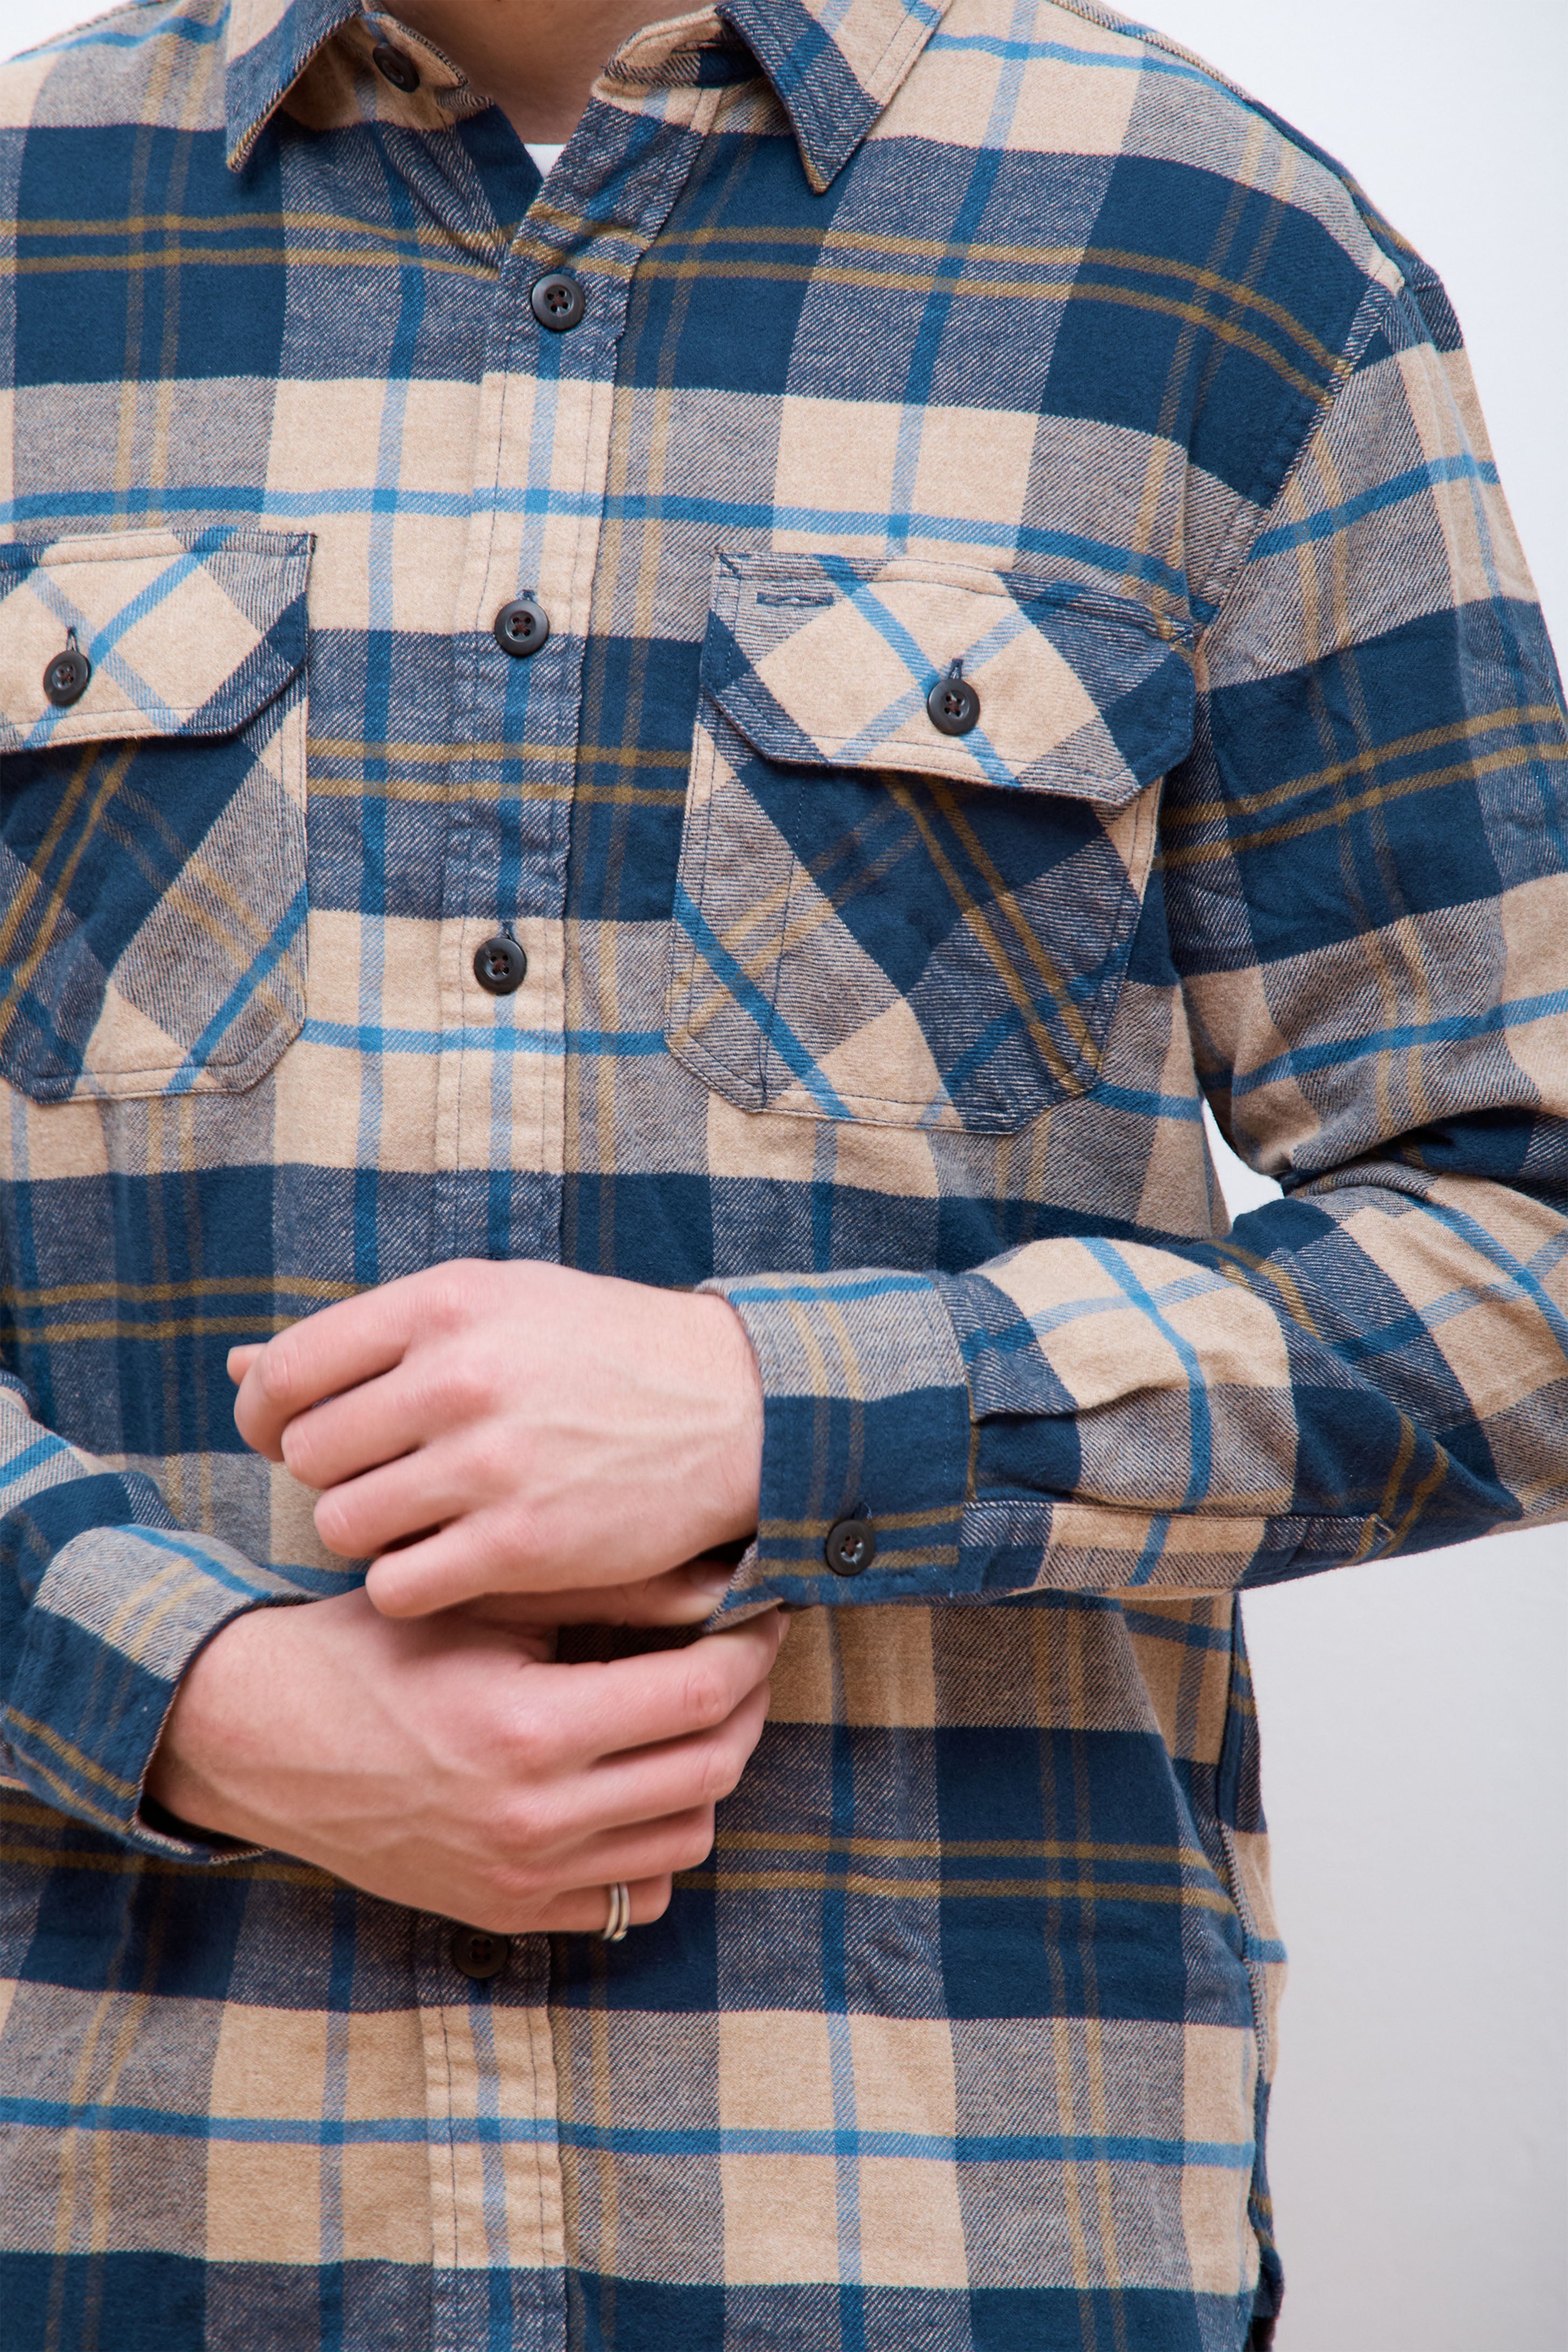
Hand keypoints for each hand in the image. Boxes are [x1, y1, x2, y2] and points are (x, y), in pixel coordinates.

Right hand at [145, 1590, 784, 1931]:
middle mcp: (534, 1820)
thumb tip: (715, 1584)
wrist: (263, 1737)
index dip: (749, 1649)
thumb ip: (604, 1597)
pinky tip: (638, 1786)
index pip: (698, 1696)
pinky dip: (653, 1846)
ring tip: (693, 1716)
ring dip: (707, 1774)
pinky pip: (629, 1898)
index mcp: (532, 1730)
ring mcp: (521, 1879)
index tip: (760, 1613)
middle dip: (744, 1704)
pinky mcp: (505, 1912)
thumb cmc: (372, 1650)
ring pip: (685, 1840)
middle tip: (742, 1657)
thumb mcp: (485, 1604)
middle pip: (709, 1770)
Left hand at [228, 1259, 762, 1617]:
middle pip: (312, 1457)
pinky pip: (399, 1586)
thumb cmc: (603, 1350)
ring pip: (345, 1526)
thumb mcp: (494, 1302)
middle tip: (383, 1477)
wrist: (736, 1409)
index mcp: (445, 1304)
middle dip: (332, 1475)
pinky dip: (409, 1584)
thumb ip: (371, 1336)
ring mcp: (490, 1465)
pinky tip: (451, 1559)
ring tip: (422, 1519)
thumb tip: (236, 1366)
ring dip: (369, 1533)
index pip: (288, 1371)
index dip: (268, 1415)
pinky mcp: (521, 1545)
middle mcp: (459, 1378)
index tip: (293, 1435)